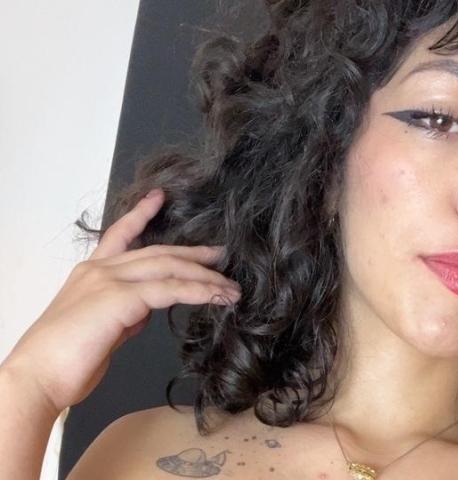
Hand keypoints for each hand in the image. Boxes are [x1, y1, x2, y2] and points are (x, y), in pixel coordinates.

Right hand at [1, 189, 240, 412]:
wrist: (37, 378)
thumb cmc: (65, 361)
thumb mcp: (102, 328)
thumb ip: (125, 313)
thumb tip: (146, 311)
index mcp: (91, 273)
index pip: (119, 234)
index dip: (140, 214)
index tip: (159, 197)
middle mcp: (99, 269)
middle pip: (157, 252)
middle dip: (193, 253)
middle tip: (220, 254)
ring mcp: (108, 280)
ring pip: (168, 266)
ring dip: (204, 275)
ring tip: (230, 285)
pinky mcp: (119, 298)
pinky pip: (169, 289)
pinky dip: (199, 292)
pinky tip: (218, 296)